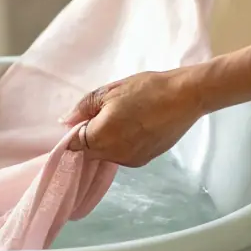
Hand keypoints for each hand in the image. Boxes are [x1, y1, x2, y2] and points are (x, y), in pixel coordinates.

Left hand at [64, 69, 207, 166]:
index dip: (74, 131)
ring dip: (106, 140)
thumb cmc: (146, 89)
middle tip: (104, 112)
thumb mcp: (110, 91)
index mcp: (100, 138)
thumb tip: (65, 121)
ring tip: (123, 116)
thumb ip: (84, 108)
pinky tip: (135, 125)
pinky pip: (123, 155)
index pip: (73, 145)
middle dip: (90, 136)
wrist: (185, 97)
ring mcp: (130, 161)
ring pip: (107, 154)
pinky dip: (122, 143)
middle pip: (89, 152)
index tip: (83, 117)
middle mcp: (113, 155)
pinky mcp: (145, 160)